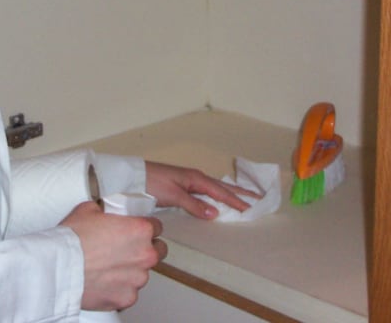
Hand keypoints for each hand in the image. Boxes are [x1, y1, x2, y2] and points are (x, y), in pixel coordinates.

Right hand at [59, 201, 166, 310]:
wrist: (59, 267)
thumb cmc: (73, 239)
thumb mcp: (89, 209)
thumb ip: (106, 211)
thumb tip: (105, 213)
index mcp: (140, 230)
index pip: (157, 226)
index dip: (144, 227)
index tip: (135, 230)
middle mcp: (145, 255)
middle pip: (158, 250)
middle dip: (145, 248)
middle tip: (125, 248)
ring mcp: (137, 279)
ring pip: (142, 272)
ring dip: (130, 269)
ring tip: (108, 266)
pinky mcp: (127, 298)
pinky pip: (128, 291)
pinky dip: (119, 287)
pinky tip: (104, 280)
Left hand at [145, 161, 260, 219]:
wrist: (131, 177)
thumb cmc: (151, 184)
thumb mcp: (173, 195)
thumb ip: (194, 205)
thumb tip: (216, 213)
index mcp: (195, 178)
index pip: (221, 192)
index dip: (237, 201)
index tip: (253, 208)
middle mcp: (195, 178)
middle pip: (222, 187)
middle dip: (240, 193)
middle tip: (259, 198)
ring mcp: (188, 181)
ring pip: (214, 188)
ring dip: (230, 193)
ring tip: (244, 198)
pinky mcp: (181, 186)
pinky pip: (205, 191)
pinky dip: (217, 194)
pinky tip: (218, 198)